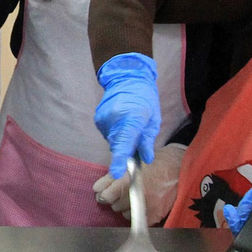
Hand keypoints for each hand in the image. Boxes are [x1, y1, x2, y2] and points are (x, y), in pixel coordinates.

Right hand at [93, 53, 160, 179]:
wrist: (126, 78)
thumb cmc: (145, 99)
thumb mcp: (153, 120)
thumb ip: (148, 140)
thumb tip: (146, 158)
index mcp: (132, 118)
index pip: (125, 142)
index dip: (120, 159)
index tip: (117, 173)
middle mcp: (114, 119)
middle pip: (118, 145)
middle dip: (126, 149)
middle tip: (136, 140)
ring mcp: (103, 119)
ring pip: (112, 140)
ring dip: (121, 139)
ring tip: (129, 125)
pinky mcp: (97, 120)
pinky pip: (107, 134)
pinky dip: (114, 133)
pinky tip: (120, 122)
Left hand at [95, 143, 185, 222]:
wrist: (179, 168)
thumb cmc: (154, 162)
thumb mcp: (131, 164)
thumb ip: (112, 176)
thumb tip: (97, 189)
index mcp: (129, 180)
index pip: (106, 196)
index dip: (104, 194)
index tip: (105, 192)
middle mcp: (137, 195)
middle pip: (114, 205)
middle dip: (116, 199)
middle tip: (123, 192)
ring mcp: (147, 206)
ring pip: (125, 214)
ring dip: (126, 207)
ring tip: (134, 198)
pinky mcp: (155, 215)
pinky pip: (138, 220)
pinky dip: (138, 214)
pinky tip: (142, 205)